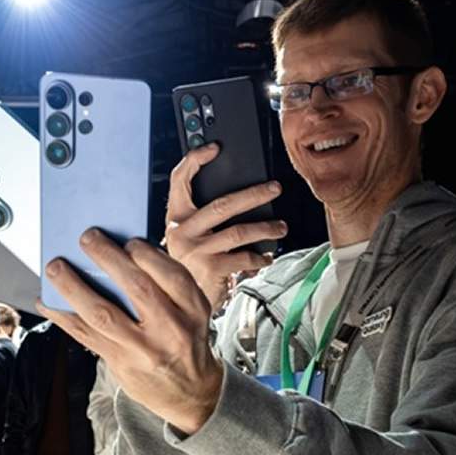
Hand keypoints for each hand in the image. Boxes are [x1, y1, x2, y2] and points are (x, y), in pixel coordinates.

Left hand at [37, 229, 223, 434]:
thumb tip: (121, 251)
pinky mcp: (120, 363)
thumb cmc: (186, 339)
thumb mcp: (192, 311)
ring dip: (74, 287)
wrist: (190, 391)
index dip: (148, 254)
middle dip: (108, 258)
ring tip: (56, 267)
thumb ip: (166, 284)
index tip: (127, 240)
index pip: (172, 275)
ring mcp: (143, 349)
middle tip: (87, 238)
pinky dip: (62, 316)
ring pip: (103, 313)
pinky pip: (85, 336)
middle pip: (137, 288)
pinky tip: (48, 301)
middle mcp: (171, 329)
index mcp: (193, 309)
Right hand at [163, 143, 287, 311]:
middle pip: (222, 204)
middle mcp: (182, 231)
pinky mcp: (210, 268)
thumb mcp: (186, 240)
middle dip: (254, 194)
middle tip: (274, 188)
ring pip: (239, 231)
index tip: (214, 148)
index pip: (179, 180)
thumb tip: (239, 198)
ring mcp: (196, 250)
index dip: (195, 160)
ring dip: (266, 228)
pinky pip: (243, 257)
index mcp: (175, 218)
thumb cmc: (188, 267)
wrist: (177, 305)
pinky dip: (260, 258)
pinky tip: (266, 257)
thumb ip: (200, 219)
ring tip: (280, 227)